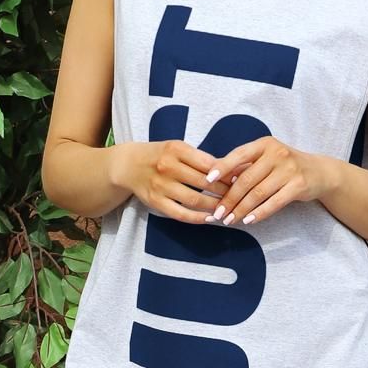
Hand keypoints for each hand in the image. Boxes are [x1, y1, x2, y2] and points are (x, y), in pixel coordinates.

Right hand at [113, 140, 232, 223]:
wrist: (128, 165)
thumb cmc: (159, 155)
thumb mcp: (178, 148)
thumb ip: (200, 158)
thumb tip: (231, 171)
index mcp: (177, 149)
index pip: (209, 164)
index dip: (227, 174)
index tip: (240, 180)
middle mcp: (168, 167)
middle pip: (204, 182)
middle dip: (225, 191)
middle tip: (238, 197)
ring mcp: (161, 186)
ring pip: (195, 199)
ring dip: (214, 206)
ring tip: (227, 209)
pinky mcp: (156, 201)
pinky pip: (180, 214)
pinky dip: (198, 218)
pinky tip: (210, 219)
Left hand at [204, 137, 333, 226]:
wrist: (318, 172)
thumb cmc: (284, 166)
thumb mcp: (264, 159)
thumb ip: (243, 166)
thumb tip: (213, 176)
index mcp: (264, 144)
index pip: (238, 155)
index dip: (222, 168)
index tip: (207, 181)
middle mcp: (277, 153)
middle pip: (246, 179)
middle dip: (229, 198)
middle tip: (218, 213)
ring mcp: (289, 169)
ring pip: (258, 193)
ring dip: (242, 209)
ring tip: (230, 220)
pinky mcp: (299, 185)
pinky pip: (275, 202)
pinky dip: (260, 213)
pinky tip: (249, 220)